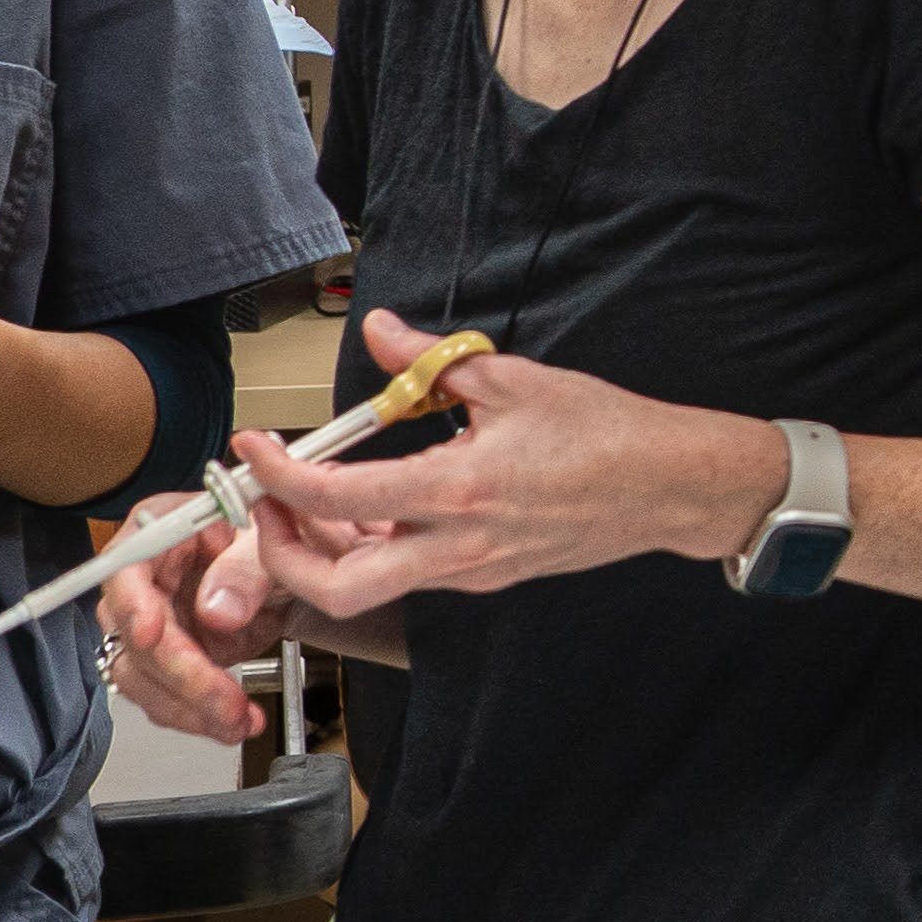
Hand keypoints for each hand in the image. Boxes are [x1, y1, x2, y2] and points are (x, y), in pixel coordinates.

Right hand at [95, 500, 306, 746]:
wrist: (286, 572)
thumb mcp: (270, 541)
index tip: (149, 635)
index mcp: (160, 529)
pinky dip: (197, 717)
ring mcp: (154, 624)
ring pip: (142, 677)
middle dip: (179, 675)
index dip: (132, 603)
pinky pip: (165, 697)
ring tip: (236, 719)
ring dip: (187, 707)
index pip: (125, 565)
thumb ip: (246, 568)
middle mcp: (146, 579)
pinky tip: (232, 722)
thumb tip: (215, 611)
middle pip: (133, 634)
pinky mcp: (169, 661)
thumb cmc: (270, 539)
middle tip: (222, 700)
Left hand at [234, 306, 783, 610]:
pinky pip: (408, 575)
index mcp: (458, 491)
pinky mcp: (485, 579)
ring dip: (323, 552)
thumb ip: (430, 361)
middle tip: (266, 501)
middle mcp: (458, 548)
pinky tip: (366, 505)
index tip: (254, 446)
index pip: (336, 497)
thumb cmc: (602, 432)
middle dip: (282, 552)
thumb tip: (379, 334)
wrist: (667, 487)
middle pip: (337, 587)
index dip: (278, 474)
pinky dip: (369, 549)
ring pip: (369, 587)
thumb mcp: (510, 378)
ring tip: (305, 498)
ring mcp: (472, 573)